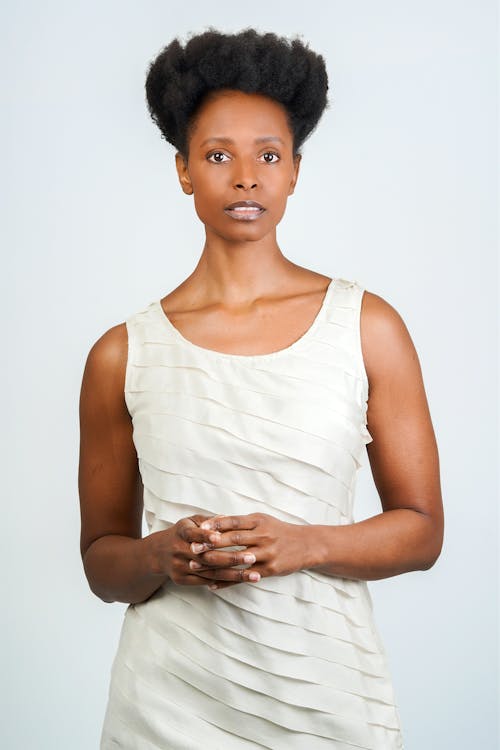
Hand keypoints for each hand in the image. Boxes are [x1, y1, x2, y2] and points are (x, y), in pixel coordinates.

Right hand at [147, 514, 262, 588]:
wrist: (158, 553)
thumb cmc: (182, 533)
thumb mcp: (191, 521)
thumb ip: (209, 521)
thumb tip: (228, 517)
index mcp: (182, 532)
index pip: (194, 534)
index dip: (206, 536)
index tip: (221, 537)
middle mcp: (179, 550)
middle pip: (207, 557)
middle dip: (231, 558)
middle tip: (252, 557)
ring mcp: (180, 567)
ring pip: (210, 572)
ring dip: (234, 575)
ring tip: (254, 575)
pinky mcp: (182, 580)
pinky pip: (205, 582)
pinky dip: (223, 582)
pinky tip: (240, 582)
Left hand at [188, 512, 309, 589]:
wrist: (307, 545)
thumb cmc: (279, 531)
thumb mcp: (262, 520)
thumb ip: (240, 521)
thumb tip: (215, 518)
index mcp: (258, 521)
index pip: (233, 521)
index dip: (215, 524)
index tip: (199, 527)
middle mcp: (262, 536)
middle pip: (232, 540)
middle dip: (211, 543)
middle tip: (192, 547)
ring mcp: (266, 554)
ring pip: (236, 559)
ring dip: (214, 563)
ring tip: (196, 565)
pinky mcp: (268, 570)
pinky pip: (244, 577)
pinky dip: (227, 582)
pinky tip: (212, 585)